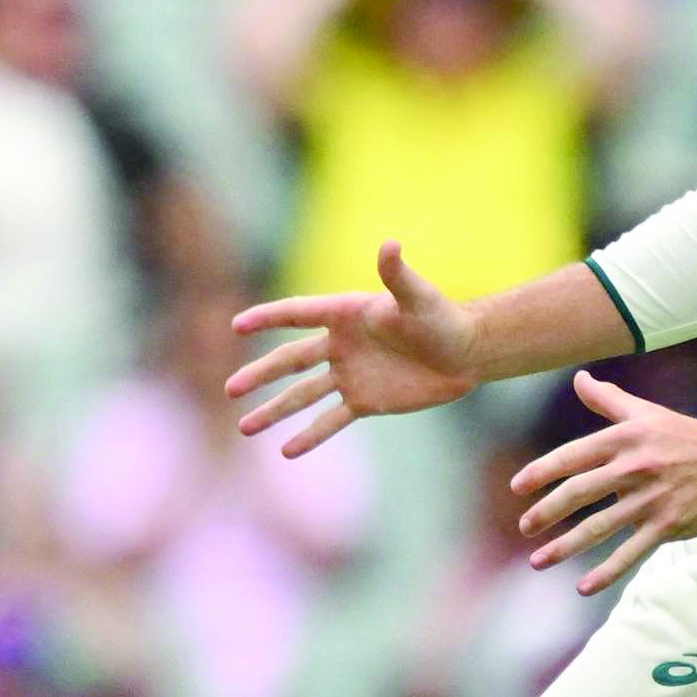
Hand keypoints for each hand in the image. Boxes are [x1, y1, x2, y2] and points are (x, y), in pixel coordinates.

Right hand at [225, 240, 480, 455]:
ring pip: (302, 395)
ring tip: (245, 427)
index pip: (297, 314)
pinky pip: (330, 420)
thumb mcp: (419, 297)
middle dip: (259, 375)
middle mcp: (339, 345)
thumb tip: (390, 245)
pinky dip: (310, 435)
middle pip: (289, 360)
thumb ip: (398, 275)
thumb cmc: (442, 318)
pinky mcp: (364, 401)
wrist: (465, 354)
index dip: (267, 319)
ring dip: (273, 410)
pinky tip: (286, 451)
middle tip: (231, 388)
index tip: (238, 326)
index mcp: (344, 315)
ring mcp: (348, 375)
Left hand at [515, 372, 696, 595]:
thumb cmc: (687, 435)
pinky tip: (583, 587)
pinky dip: (606, 572)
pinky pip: (630, 553)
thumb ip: (608, 399)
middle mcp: (632, 470)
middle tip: (524, 528)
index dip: (541, 473)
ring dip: (565, 547)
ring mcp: (650, 500)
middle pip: (578, 493)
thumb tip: (579, 378)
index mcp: (623, 441)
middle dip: (545, 512)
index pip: (571, 457)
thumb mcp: (646, 412)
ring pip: (599, 527)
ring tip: (538, 561)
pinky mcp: (668, 525)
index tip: (517, 488)